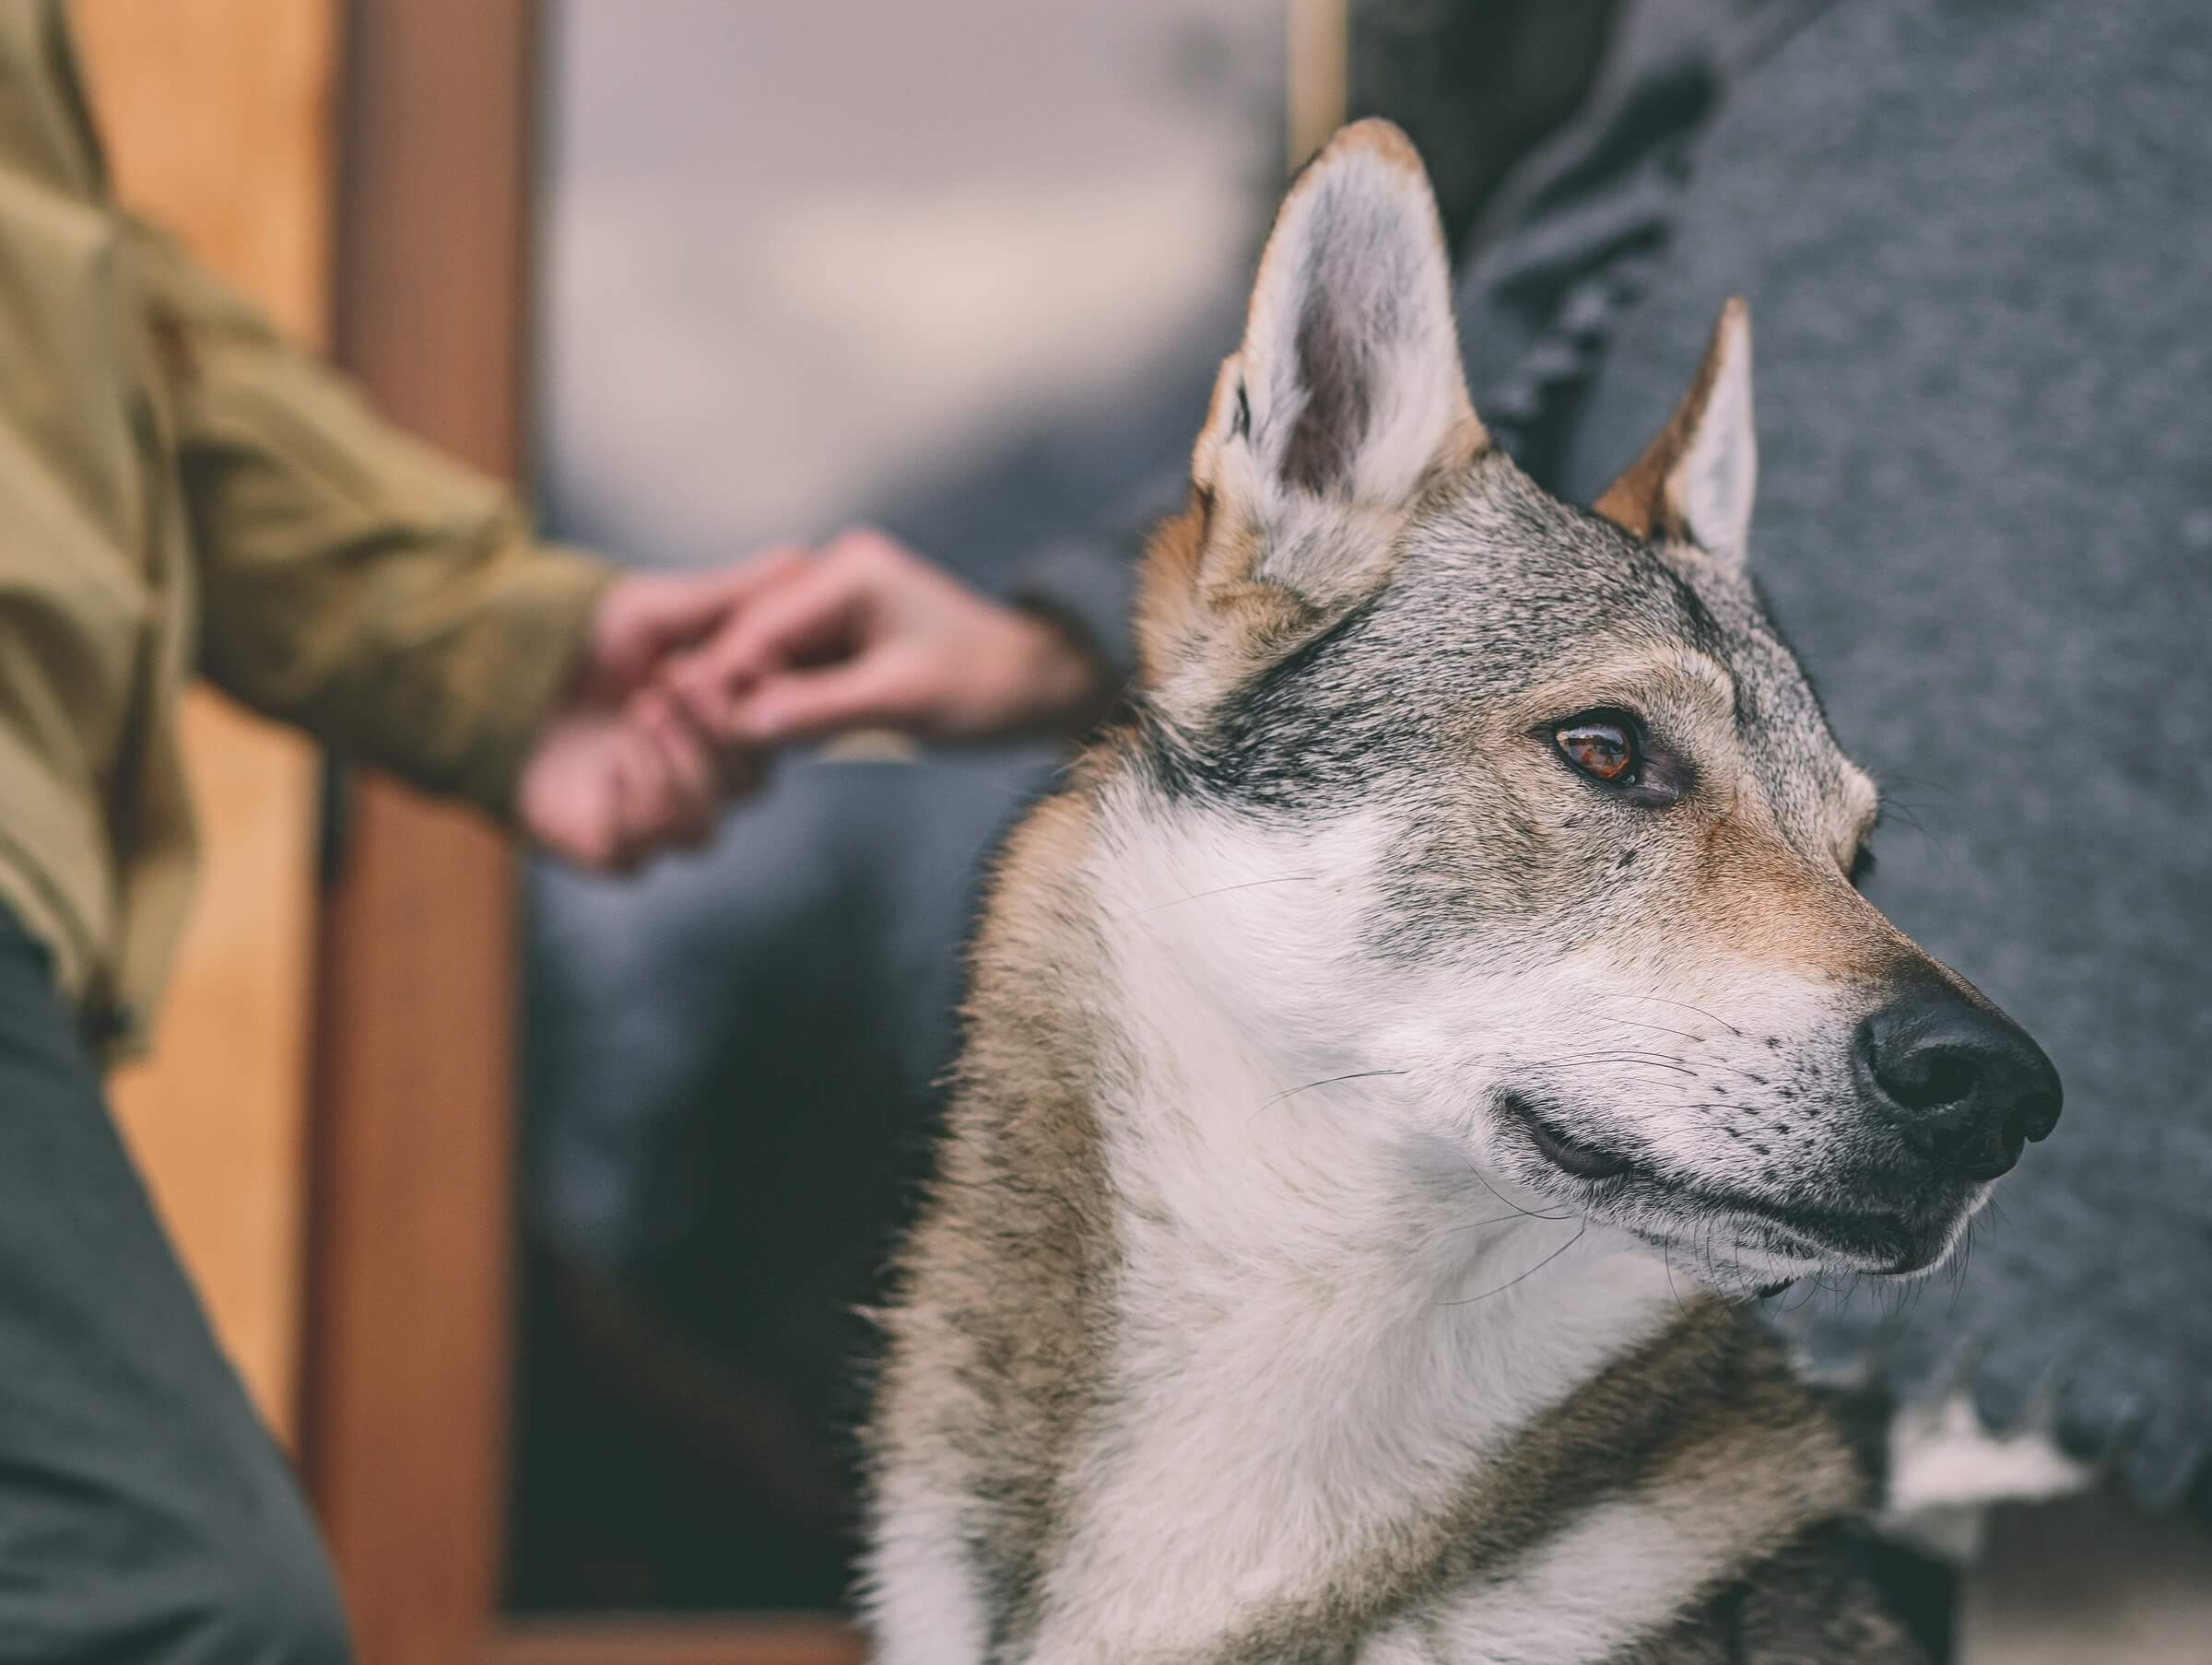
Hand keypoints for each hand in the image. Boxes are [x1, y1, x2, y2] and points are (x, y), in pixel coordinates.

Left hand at [518, 551, 802, 868]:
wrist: (494, 673)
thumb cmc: (579, 640)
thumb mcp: (655, 610)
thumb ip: (728, 597)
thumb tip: (801, 558)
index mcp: (720, 729)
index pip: (772, 737)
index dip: (760, 706)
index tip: (734, 659)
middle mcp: (695, 781)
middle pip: (746, 788)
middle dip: (714, 734)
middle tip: (675, 678)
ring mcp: (652, 820)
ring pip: (701, 827)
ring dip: (677, 770)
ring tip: (640, 712)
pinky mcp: (605, 848)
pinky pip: (641, 851)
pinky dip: (633, 804)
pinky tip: (609, 761)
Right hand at [660, 528, 1110, 747]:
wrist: (1040, 685)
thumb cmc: (987, 687)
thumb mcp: (905, 700)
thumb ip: (821, 708)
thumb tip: (742, 724)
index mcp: (847, 573)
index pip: (755, 630)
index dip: (720, 686)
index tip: (694, 737)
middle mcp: (831, 577)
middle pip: (745, 640)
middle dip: (720, 695)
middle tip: (685, 751)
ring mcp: (831, 606)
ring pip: (757, 660)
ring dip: (738, 705)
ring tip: (711, 756)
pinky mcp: (837, 639)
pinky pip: (781, 673)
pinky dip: (765, 708)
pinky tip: (748, 746)